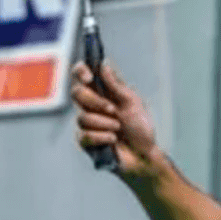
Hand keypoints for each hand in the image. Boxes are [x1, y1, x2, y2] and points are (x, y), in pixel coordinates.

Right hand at [71, 60, 160, 175]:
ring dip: (105, 123)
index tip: (89, 77)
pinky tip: (113, 140)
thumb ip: (116, 85)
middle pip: (77, 93)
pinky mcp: (85, 141)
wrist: (144, 155)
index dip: (81, 72)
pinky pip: (84, 135)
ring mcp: (87, 123)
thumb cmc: (140, 128)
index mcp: (102, 92)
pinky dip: (102, 137)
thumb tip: (104, 64)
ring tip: (118, 129)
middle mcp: (91, 105)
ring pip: (82, 117)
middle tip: (113, 110)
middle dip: (95, 101)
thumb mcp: (132, 102)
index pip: (82, 75)